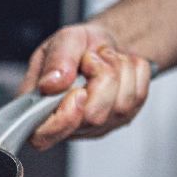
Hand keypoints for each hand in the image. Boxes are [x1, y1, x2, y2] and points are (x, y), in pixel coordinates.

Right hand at [18, 22, 152, 149]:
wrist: (102, 46)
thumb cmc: (78, 46)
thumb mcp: (63, 40)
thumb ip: (56, 60)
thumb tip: (51, 84)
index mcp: (38, 109)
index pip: (43, 136)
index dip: (65, 119)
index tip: (79, 92)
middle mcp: (65, 124)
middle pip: (93, 117)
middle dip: (102, 78)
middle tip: (93, 58)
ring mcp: (95, 126)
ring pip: (120, 107)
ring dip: (119, 71)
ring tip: (106, 58)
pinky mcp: (121, 119)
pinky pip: (138, 98)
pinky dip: (135, 73)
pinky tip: (120, 66)